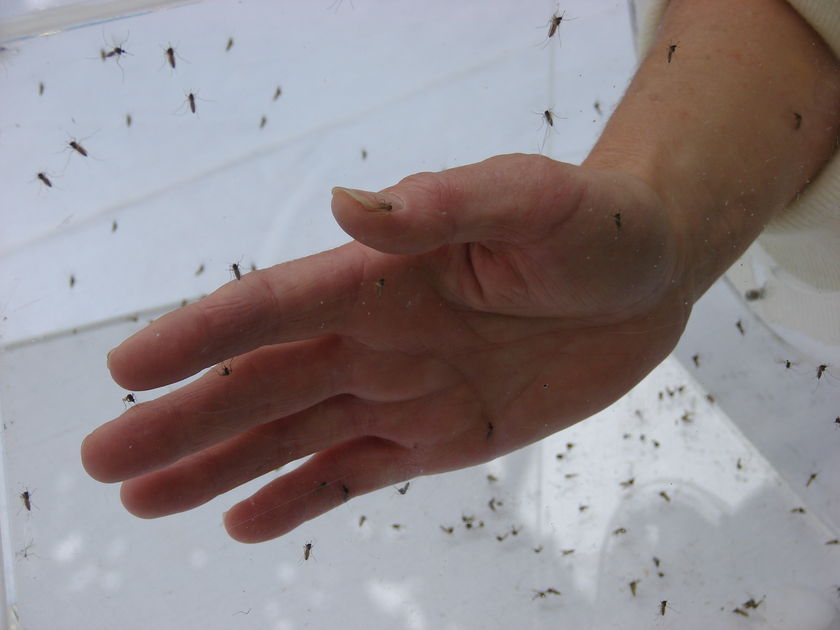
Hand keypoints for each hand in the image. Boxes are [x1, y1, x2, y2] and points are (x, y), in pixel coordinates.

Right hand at [81, 153, 691, 542]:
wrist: (647, 278)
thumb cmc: (595, 225)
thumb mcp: (535, 201)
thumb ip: (447, 205)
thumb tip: (353, 207)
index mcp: (383, 276)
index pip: (274, 307)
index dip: (201, 338)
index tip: (128, 372)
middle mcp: (376, 336)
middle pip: (262, 384)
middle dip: (182, 420)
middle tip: (104, 459)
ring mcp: (404, 391)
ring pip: (293, 437)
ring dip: (219, 467)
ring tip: (145, 497)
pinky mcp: (442, 435)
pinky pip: (358, 473)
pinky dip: (302, 499)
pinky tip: (245, 521)